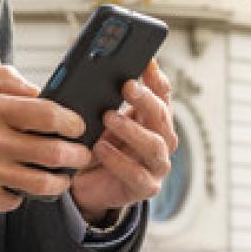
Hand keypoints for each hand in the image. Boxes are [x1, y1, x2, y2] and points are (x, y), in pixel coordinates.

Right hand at [0, 65, 92, 211]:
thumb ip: (7, 79)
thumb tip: (40, 91)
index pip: (48, 115)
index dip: (72, 122)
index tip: (77, 126)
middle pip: (52, 153)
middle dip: (77, 155)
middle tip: (81, 154)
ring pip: (40, 184)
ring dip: (60, 181)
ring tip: (62, 176)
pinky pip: (14, 201)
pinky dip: (22, 195)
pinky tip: (21, 185)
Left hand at [69, 62, 178, 224]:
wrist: (87, 186)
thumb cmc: (98, 146)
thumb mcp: (102, 118)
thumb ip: (108, 96)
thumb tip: (102, 65)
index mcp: (153, 120)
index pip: (163, 95)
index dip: (157, 79)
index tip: (146, 63)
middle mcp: (161, 140)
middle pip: (162, 117)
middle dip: (145, 100)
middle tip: (126, 86)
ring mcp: (156, 166)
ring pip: (154, 145)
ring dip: (132, 129)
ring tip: (107, 117)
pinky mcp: (145, 188)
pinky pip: (137, 174)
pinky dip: (118, 161)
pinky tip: (100, 148)